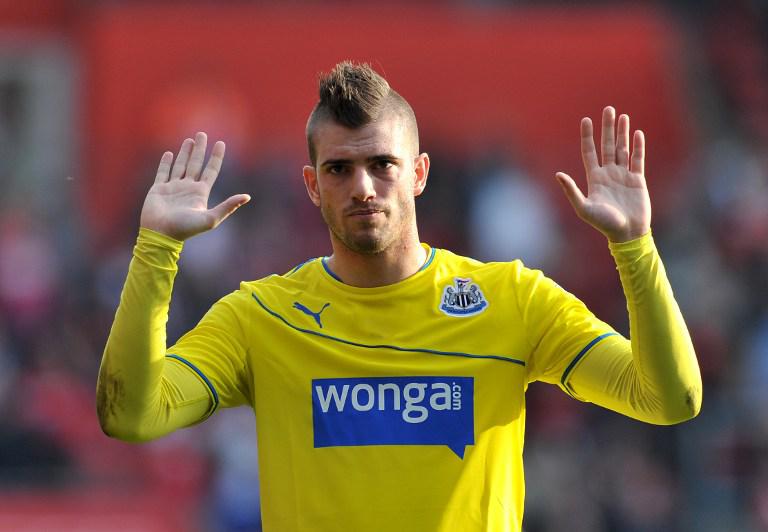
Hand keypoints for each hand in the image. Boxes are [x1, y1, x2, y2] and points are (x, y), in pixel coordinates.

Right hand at [140, 132, 249, 240]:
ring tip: (190, 140)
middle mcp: (188, 188)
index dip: (216, 157)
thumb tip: (247, 196)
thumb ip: (228, 206)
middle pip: (196, 164)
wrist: (161, 235)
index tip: (221, 143)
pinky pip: (163, 172)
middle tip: (202, 134)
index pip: (211, 170)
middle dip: (200, 149)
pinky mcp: (158, 189)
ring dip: (185, 153)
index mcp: (200, 193)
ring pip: (181, 165)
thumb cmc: (185, 228)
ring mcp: (173, 188)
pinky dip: (166, 163)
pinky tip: (169, 153)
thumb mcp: (211, 218)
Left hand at [555, 106, 650, 242]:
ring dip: (622, 133)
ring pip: (622, 149)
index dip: (587, 136)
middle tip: (608, 109)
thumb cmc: (604, 223)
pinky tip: (637, 133)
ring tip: (623, 116)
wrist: (627, 233)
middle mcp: (608, 174)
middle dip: (607, 128)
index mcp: (594, 178)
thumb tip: (558, 174)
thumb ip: (571, 191)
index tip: (586, 120)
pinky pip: (637, 159)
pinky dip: (638, 146)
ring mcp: (623, 175)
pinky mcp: (637, 180)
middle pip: (607, 145)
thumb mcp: (584, 208)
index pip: (589, 152)